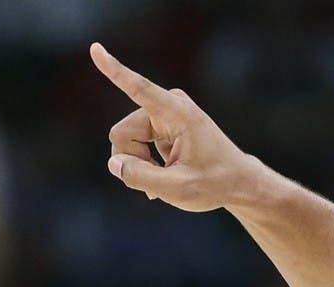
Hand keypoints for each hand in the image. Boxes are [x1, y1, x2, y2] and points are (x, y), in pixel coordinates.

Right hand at [91, 43, 271, 211]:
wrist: (238, 183)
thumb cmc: (215, 184)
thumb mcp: (178, 189)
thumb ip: (141, 177)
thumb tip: (114, 163)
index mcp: (177, 113)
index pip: (139, 89)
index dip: (114, 70)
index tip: (95, 48)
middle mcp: (168, 105)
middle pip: (121, 133)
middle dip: (132, 160)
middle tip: (160, 180)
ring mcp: (163, 113)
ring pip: (125, 140)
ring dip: (139, 164)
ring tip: (166, 177)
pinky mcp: (160, 123)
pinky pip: (133, 145)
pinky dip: (144, 164)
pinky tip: (163, 176)